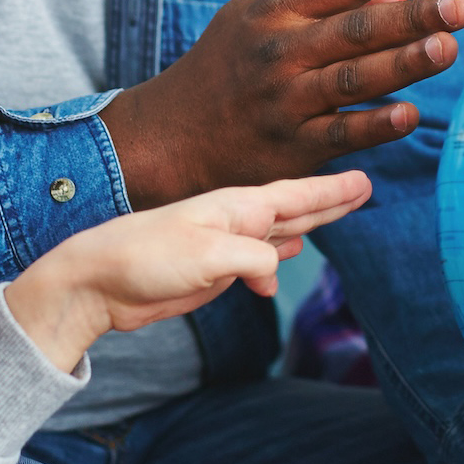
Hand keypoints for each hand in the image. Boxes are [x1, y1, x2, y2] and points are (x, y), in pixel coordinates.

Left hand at [6, 171, 371, 370]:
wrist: (97, 283)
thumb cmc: (145, 258)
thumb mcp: (209, 256)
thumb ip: (254, 259)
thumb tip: (275, 273)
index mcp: (237, 207)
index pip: (297, 194)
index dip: (333, 190)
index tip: (366, 179)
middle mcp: (235, 220)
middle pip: (296, 207)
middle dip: (330, 199)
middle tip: (366, 185)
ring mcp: (224, 244)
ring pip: (280, 230)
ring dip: (310, 221)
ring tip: (338, 209)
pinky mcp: (212, 270)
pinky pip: (259, 258)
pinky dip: (278, 254)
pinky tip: (288, 251)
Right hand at [102, 0, 463, 205]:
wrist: (169, 137)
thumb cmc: (230, 66)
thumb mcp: (264, 20)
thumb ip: (330, 8)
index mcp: (277, 10)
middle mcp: (280, 51)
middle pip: (356, 29)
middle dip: (412, 16)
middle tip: (460, 4)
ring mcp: (284, 102)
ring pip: (353, 80)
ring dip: (403, 64)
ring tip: (448, 48)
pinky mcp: (289, 149)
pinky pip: (339, 136)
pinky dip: (375, 126)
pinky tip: (410, 115)